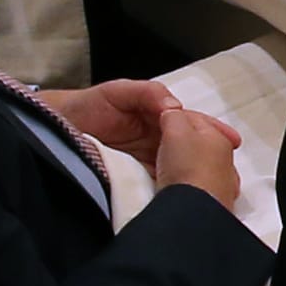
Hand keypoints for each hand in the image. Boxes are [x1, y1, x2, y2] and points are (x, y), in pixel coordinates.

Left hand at [60, 82, 240, 206]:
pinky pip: (159, 181)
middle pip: (190, 147)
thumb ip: (148, 93)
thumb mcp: (119, 91)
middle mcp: (157, 138)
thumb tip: (175, 109)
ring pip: (178, 165)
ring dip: (194, 173)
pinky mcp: (134, 177)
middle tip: (228, 170)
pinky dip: (173, 186)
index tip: (230, 142)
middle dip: (210, 156)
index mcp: (157, 117)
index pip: (190, 123)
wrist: (56, 130)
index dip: (211, 130)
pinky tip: (185, 194)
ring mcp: (146, 159)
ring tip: (213, 185)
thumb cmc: (87, 106)